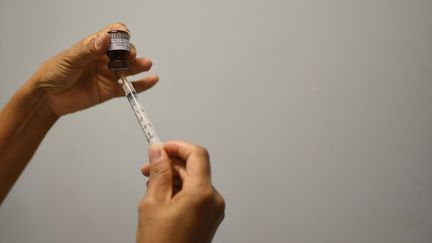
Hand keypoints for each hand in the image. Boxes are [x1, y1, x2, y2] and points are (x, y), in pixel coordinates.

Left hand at [29, 22, 157, 116]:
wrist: (48, 98)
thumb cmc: (54, 73)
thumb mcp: (71, 59)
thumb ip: (89, 49)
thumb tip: (105, 39)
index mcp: (94, 46)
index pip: (114, 34)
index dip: (121, 35)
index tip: (121, 42)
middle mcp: (104, 59)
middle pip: (125, 51)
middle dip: (130, 52)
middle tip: (127, 58)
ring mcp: (108, 74)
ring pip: (130, 68)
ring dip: (140, 65)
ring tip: (146, 64)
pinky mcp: (110, 90)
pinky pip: (129, 87)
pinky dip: (142, 84)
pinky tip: (152, 80)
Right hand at [138, 141, 224, 242]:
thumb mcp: (153, 204)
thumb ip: (158, 172)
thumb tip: (159, 152)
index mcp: (202, 194)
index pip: (197, 154)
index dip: (177, 146)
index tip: (161, 147)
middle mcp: (214, 200)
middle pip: (194, 168)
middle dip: (171, 164)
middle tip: (150, 167)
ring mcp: (213, 210)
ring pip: (194, 181)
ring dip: (174, 178)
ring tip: (152, 185)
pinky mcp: (209, 217)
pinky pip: (196, 194)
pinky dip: (180, 190)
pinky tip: (163, 196)